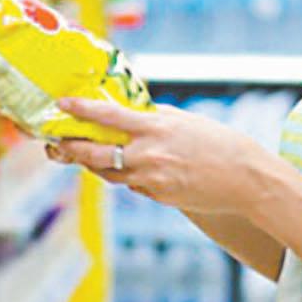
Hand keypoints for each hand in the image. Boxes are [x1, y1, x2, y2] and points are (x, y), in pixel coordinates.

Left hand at [43, 97, 274, 215]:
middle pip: (95, 154)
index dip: (81, 110)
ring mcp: (151, 179)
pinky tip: (127, 168)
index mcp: (155, 129)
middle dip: (71, 148)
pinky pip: (131, 185)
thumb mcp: (183, 121)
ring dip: (92, 164)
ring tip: (79, 154)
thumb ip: (153, 117)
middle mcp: (148, 155)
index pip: (108, 117)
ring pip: (108, 173)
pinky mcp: (157, 197)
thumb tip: (128, 112)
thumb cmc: (218, 143)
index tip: (62, 104)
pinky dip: (125, 176)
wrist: (245, 179)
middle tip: (56, 143)